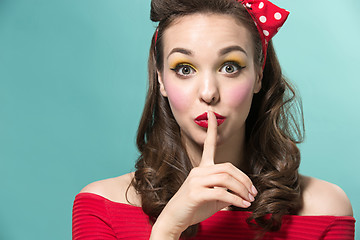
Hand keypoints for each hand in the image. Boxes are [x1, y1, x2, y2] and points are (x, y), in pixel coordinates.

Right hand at [150, 111, 256, 238]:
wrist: (174, 219)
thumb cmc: (194, 207)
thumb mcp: (212, 196)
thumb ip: (225, 189)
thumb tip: (244, 192)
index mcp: (201, 168)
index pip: (207, 144)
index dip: (211, 128)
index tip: (212, 113)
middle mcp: (198, 171)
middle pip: (228, 167)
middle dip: (244, 179)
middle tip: (254, 192)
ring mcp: (195, 181)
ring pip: (226, 179)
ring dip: (242, 190)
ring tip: (250, 199)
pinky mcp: (195, 193)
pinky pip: (221, 193)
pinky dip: (236, 200)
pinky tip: (243, 205)